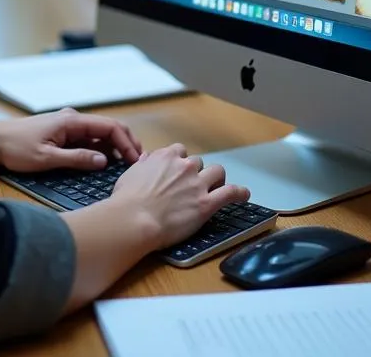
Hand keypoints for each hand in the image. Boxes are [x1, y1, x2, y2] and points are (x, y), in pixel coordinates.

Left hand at [0, 107, 142, 172]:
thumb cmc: (17, 148)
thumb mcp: (47, 159)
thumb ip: (77, 159)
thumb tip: (104, 161)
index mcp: (71, 121)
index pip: (109, 127)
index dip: (126, 143)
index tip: (135, 161)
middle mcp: (73, 119)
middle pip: (108, 127)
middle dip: (126, 143)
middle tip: (138, 162)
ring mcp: (68, 125)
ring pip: (100, 134)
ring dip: (115, 147)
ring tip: (127, 165)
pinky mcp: (63, 133)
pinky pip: (89, 138)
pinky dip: (102, 148)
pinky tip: (107, 162)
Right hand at [109, 143, 248, 249]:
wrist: (134, 219)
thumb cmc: (127, 200)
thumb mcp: (129, 174)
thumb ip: (143, 165)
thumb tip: (147, 159)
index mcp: (165, 157)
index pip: (179, 151)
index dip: (179, 162)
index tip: (177, 171)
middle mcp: (184, 166)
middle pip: (198, 162)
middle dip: (197, 172)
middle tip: (191, 186)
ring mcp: (197, 184)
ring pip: (217, 172)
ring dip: (216, 179)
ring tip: (216, 187)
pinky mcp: (206, 204)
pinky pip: (230, 193)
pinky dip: (239, 193)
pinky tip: (243, 194)